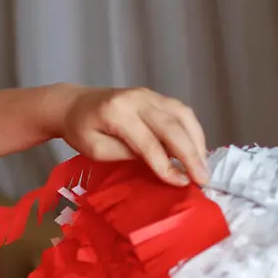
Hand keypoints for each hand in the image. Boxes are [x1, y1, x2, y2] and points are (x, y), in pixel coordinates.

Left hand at [61, 86, 208, 185]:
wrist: (74, 103)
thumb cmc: (81, 129)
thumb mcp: (95, 149)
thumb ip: (126, 154)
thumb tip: (160, 163)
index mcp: (116, 113)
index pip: (148, 142)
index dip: (165, 165)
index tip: (180, 183)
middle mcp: (137, 99)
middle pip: (171, 126)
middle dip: (190, 154)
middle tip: (203, 178)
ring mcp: (148, 94)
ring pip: (182, 115)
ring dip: (197, 141)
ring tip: (203, 166)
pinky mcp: (155, 95)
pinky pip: (180, 111)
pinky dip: (192, 130)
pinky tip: (196, 148)